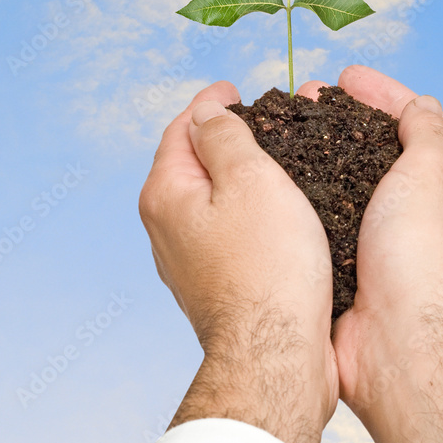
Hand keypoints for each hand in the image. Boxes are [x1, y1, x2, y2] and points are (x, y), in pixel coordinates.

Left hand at [138, 80, 338, 442]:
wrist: (276, 353)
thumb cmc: (269, 266)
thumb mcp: (250, 179)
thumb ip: (224, 136)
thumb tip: (204, 112)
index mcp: (167, 193)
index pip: (181, 128)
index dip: (211, 103)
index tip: (236, 90)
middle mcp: (166, 227)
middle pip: (192, 163)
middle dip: (224, 137)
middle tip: (264, 121)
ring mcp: (187, 260)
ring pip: (211, 200)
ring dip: (238, 177)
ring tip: (276, 162)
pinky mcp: (215, 284)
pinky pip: (227, 231)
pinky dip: (247, 211)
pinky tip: (277, 214)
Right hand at [298, 65, 442, 442]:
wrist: (401, 345)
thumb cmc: (427, 256)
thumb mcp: (436, 171)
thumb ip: (427, 130)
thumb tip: (422, 106)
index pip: (429, 122)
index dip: (388, 94)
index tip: (348, 75)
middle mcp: (435, 214)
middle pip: (388, 150)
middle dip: (349, 120)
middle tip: (310, 98)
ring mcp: (395, 241)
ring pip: (354, 182)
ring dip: (324, 152)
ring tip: (288, 129)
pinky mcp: (359, 264)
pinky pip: (332, 217)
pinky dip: (311, 194)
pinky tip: (283, 177)